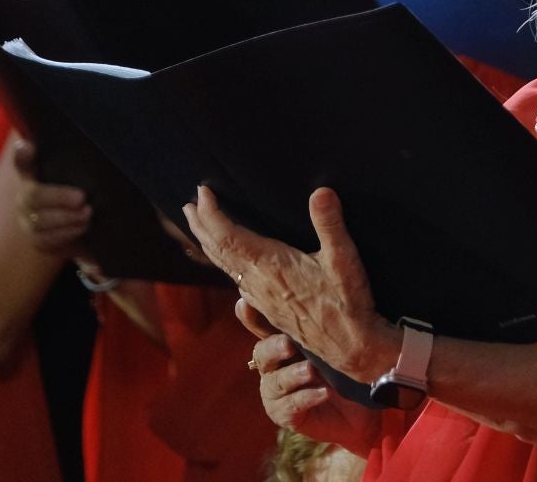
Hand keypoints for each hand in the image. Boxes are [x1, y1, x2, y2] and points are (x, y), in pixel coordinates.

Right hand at [11, 140, 89, 258]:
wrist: (84, 228)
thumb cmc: (80, 199)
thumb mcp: (80, 180)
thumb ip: (76, 166)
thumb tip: (62, 148)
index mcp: (34, 178)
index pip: (24, 164)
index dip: (23, 156)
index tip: (26, 146)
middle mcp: (26, 198)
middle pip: (33, 196)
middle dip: (58, 197)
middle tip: (82, 198)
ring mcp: (29, 220)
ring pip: (38, 221)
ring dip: (66, 218)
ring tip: (87, 214)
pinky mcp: (37, 240)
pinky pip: (45, 240)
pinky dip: (66, 234)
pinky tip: (82, 227)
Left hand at [184, 185, 396, 382]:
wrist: (348, 345)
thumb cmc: (346, 302)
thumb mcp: (343, 259)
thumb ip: (330, 224)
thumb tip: (320, 192)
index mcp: (271, 265)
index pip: (229, 236)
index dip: (212, 213)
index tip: (202, 191)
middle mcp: (257, 282)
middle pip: (218, 250)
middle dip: (200, 226)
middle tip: (188, 204)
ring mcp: (260, 297)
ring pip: (224, 266)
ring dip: (208, 243)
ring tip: (200, 226)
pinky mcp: (267, 307)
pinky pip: (235, 278)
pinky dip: (223, 261)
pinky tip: (229, 261)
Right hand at [243, 311, 383, 453]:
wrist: (360, 411)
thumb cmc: (347, 369)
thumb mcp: (338, 344)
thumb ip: (328, 326)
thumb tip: (331, 295)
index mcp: (283, 342)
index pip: (263, 326)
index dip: (252, 316)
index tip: (245, 303)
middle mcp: (274, 365)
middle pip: (263, 354)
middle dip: (273, 348)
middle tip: (288, 345)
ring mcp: (276, 392)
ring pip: (276, 381)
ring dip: (293, 375)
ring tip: (311, 370)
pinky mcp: (284, 414)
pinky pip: (291, 406)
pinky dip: (307, 397)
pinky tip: (324, 392)